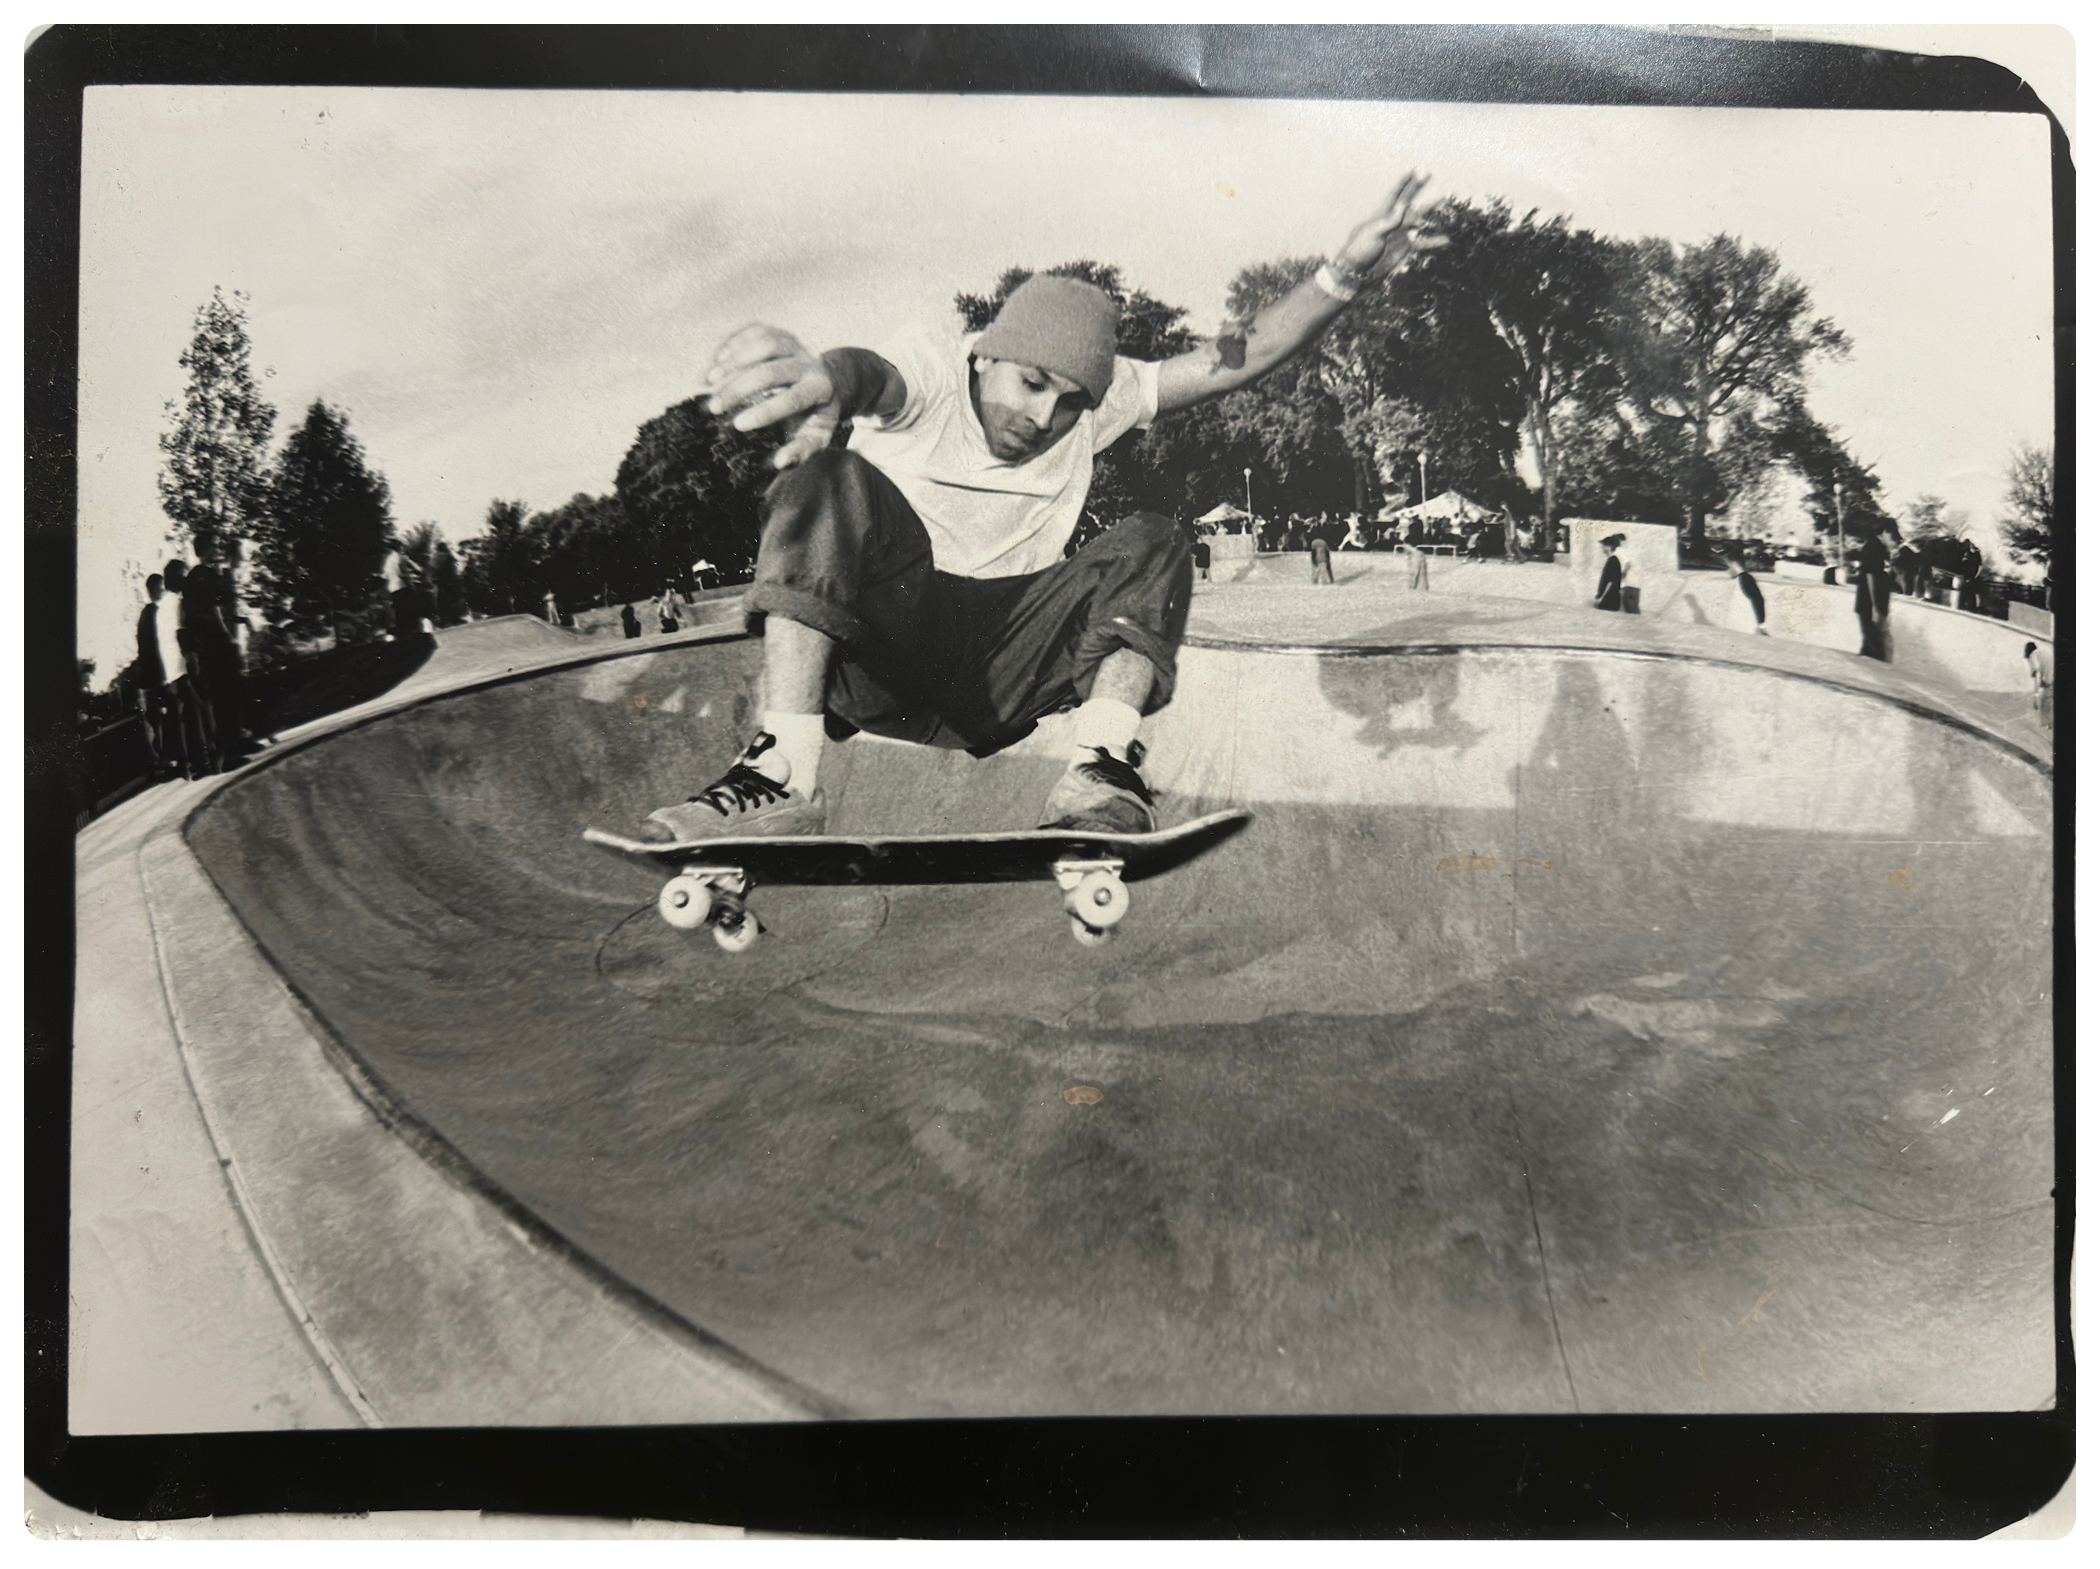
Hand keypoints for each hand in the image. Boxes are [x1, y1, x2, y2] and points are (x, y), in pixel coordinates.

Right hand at [703, 324, 839, 468]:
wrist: (829, 382)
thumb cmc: (815, 416)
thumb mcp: (816, 436)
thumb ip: (800, 451)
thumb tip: (779, 463)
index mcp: (820, 389)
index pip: (793, 399)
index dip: (765, 412)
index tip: (737, 425)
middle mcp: (809, 362)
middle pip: (771, 371)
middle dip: (738, 389)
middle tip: (713, 407)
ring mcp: (794, 344)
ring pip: (762, 344)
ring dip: (732, 363)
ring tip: (708, 382)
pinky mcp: (779, 333)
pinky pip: (753, 332)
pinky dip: (731, 347)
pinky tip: (715, 365)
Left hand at [1335, 171, 1447, 283]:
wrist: (1359, 272)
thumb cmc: (1360, 251)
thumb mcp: (1373, 234)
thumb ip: (1389, 221)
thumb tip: (1404, 206)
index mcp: (1382, 216)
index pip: (1395, 195)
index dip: (1403, 183)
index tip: (1412, 171)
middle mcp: (1393, 222)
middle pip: (1409, 200)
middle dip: (1417, 188)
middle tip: (1428, 174)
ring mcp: (1400, 234)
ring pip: (1419, 218)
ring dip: (1429, 208)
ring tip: (1442, 197)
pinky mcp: (1406, 247)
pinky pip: (1423, 241)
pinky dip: (1434, 241)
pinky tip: (1446, 240)